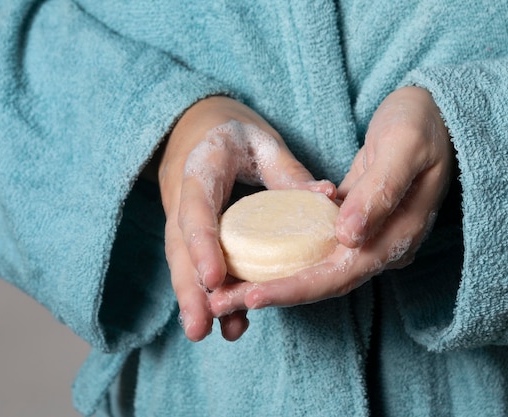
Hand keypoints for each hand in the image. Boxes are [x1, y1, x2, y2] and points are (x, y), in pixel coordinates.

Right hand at [158, 96, 334, 340]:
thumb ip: (288, 172)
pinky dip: (206, 290)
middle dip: (189, 290)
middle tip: (199, 329)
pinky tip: (224, 317)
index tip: (214, 279)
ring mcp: (181, 216)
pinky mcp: (189, 231)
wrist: (194, 124)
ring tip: (206, 333)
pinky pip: (194, 261)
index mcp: (200, 167)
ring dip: (193, 299)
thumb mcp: (261, 140)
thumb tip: (327, 197)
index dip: (203, 245)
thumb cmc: (231, 129)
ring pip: (182, 261)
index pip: (197, 209)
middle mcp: (182, 196)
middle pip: (180, 248)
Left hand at [209, 86, 453, 312]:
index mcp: (398, 235)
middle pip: (323, 281)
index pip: (341, 274)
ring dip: (274, 281)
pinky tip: (255, 262)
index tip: (252, 295)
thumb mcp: (404, 148)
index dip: (296, 288)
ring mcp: (369, 237)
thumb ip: (379, 192)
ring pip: (317, 270)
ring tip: (227, 292)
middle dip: (273, 293)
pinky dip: (286, 258)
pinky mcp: (355, 224)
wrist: (437, 115)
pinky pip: (316, 249)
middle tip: (221, 303)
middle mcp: (382, 246)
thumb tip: (348, 237)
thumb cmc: (423, 124)